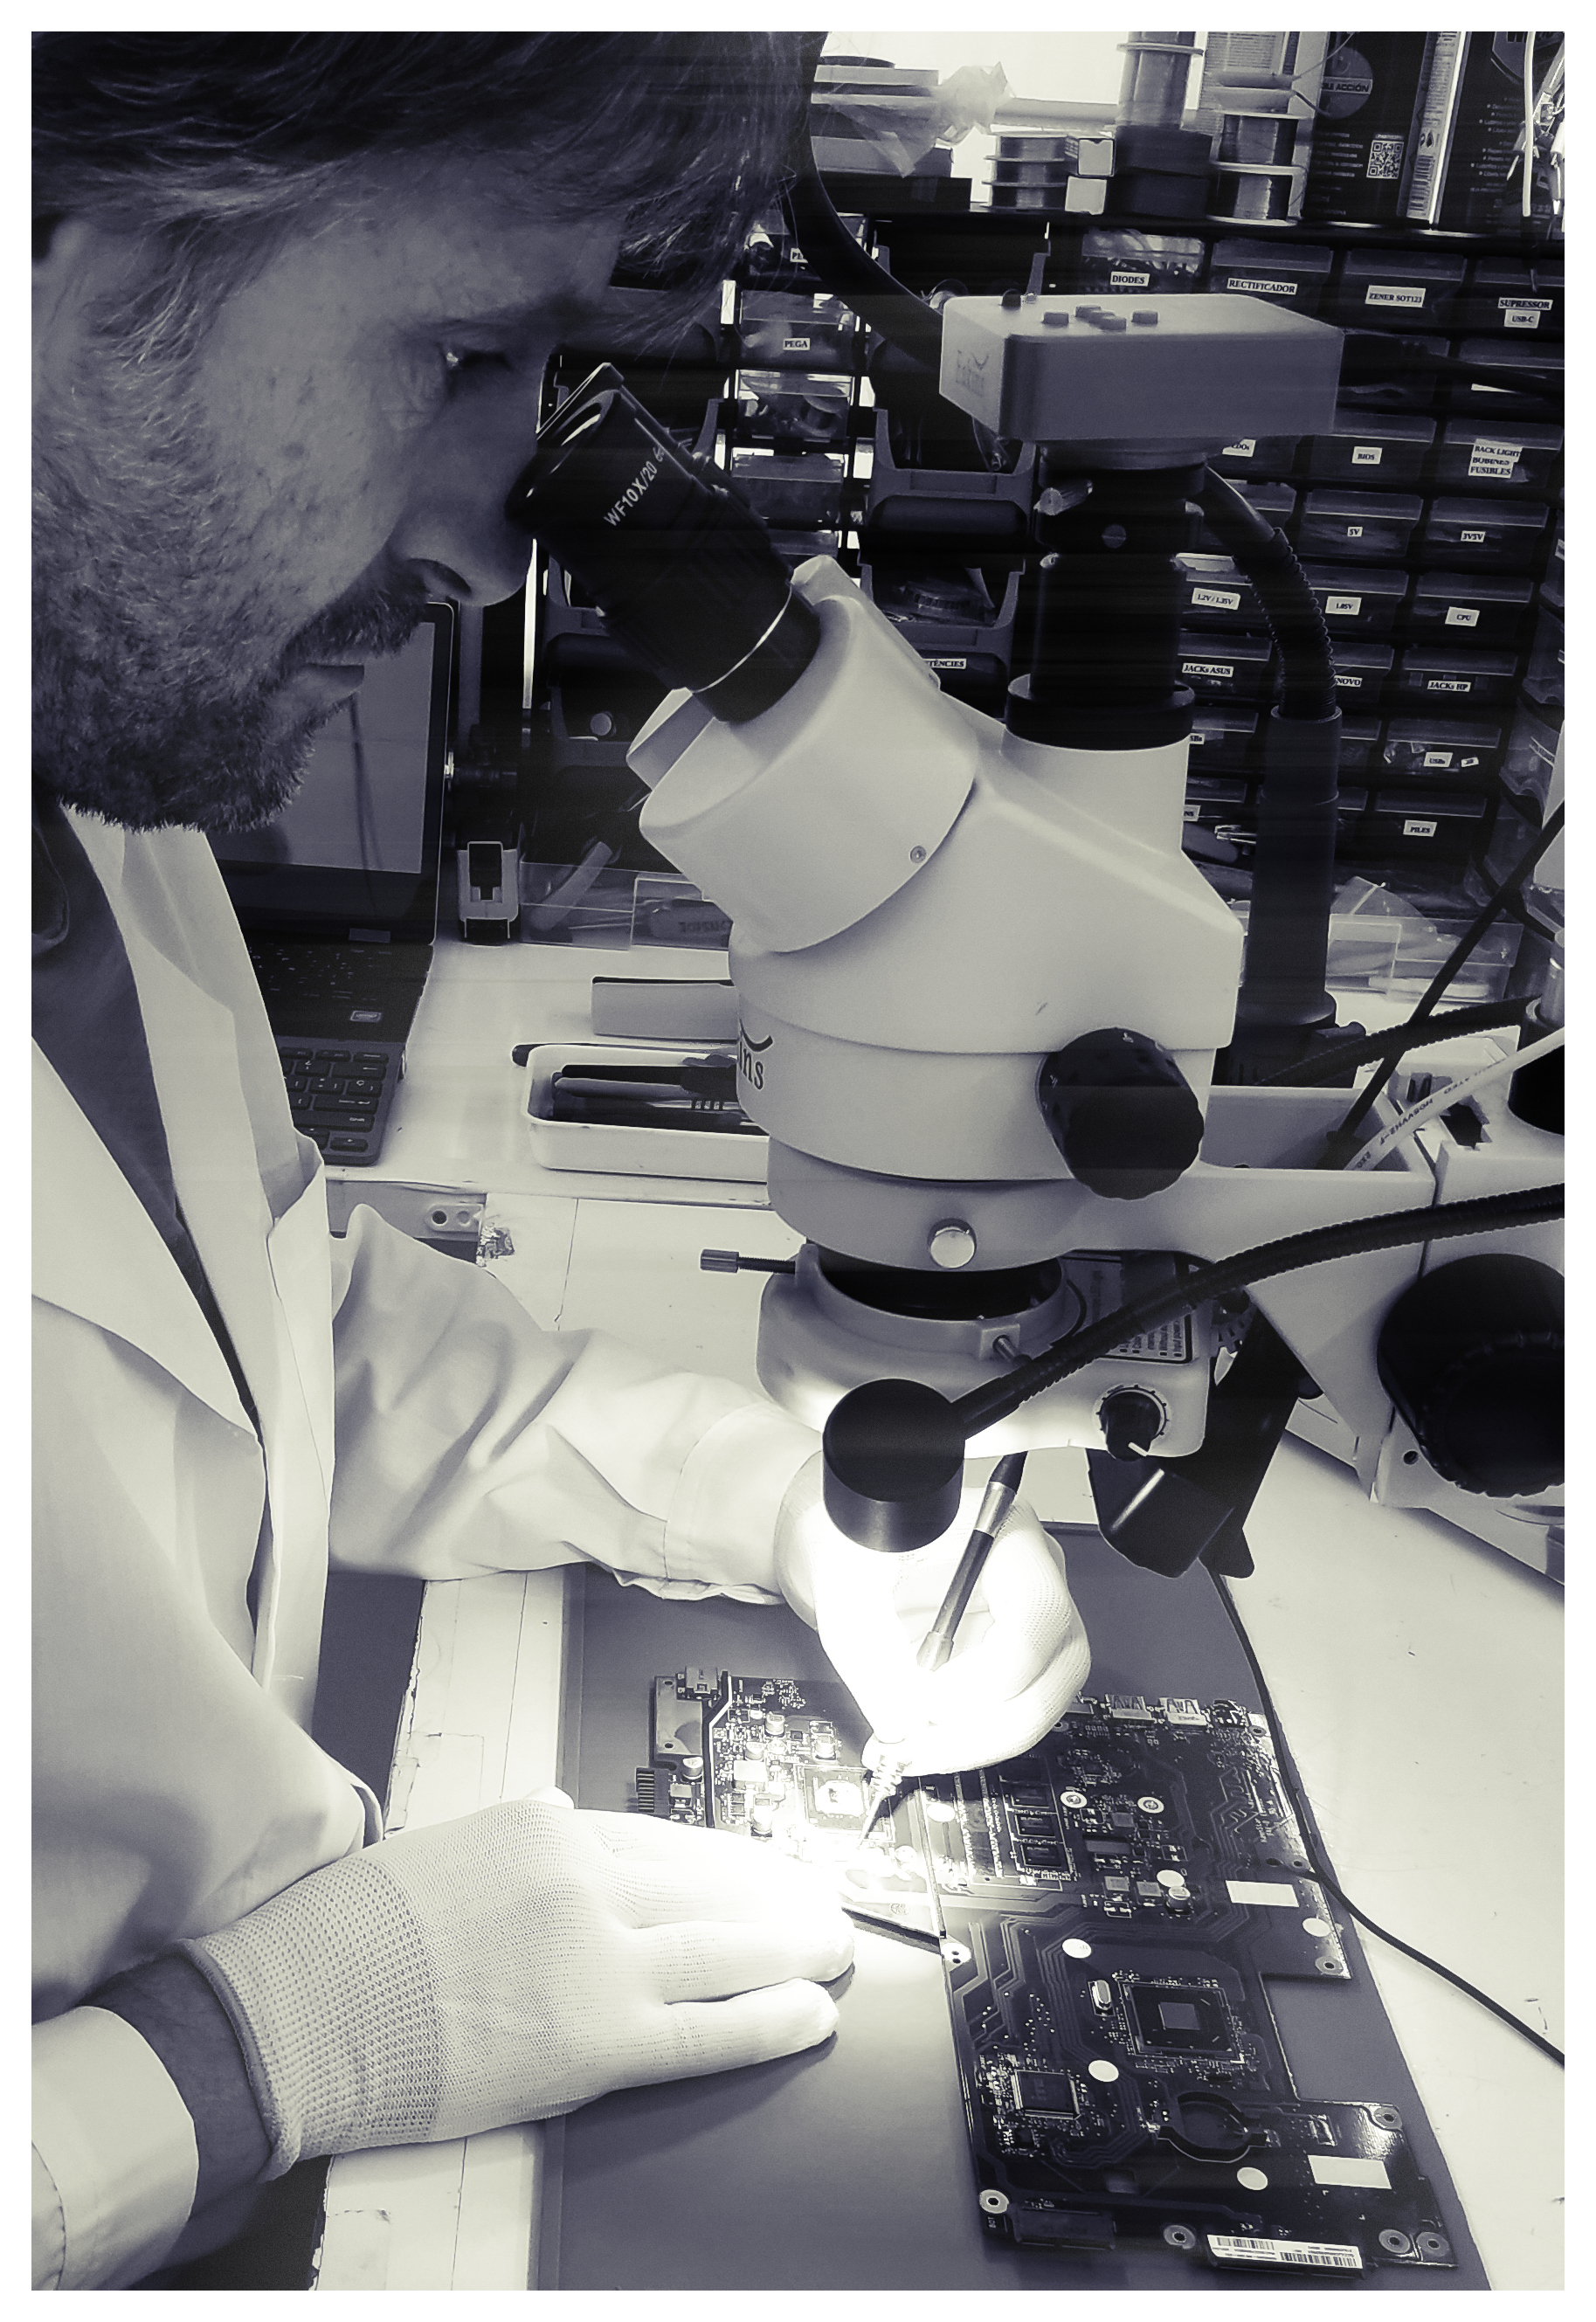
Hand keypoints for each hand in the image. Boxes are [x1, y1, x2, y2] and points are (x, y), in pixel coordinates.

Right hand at [184, 1795, 851, 2173]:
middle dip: (774, 1896)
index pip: (665, 1838)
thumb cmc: (348, 1935)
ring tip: (832, 1949)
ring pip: (724, 1949)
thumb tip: (558, 1810)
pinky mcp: (596, 2039)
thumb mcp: (440, 1843)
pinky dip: (768, 2020)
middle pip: (708, 1887)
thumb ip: (512, 1831)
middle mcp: (583, 1882)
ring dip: (792, 1950)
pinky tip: (810, 2013)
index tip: (760, 1863)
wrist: (297, 2011)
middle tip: (819, 1900)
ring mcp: (596, 1960)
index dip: (725, 1858)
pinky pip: (707, 2029)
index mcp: (546, 1830)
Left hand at [774, 1453, 1090, 1774]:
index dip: (991, 1676)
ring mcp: (1036, 1618)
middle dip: (987, 1726)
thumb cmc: (856, 1542)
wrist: (853, 1547)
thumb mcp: (847, 1588)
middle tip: (921, 1745)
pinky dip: (971, 1737)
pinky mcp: (1020, 1657)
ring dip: (977, 1740)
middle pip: (1056, 1669)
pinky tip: (923, 1738)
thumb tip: (904, 1727)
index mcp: (1005, 1531)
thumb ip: (873, 1656)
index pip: (1037, 1615)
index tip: (932, 1704)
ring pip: (1041, 1700)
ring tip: (912, 1746)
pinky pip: (1016, 1711)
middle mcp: (1037, 1574)